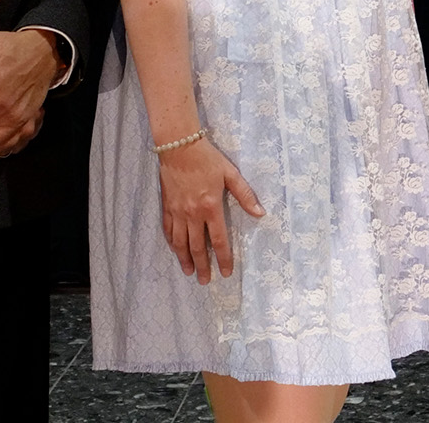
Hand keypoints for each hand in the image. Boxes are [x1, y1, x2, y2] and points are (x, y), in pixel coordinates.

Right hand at [157, 138, 263, 282]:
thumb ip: (245, 195)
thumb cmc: (208, 159)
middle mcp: (193, 214)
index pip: (219, 240)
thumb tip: (260, 213)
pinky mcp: (167, 207)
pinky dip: (172, 243)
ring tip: (189, 272)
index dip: (223, 258)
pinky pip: (168, 230)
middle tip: (206, 281)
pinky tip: (175, 251)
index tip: (226, 272)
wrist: (179, 146)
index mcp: (211, 207)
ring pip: (180, 242)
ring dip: (185, 259)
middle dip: (203, 266)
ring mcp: (178, 212)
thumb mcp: (230, 174)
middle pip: (198, 247)